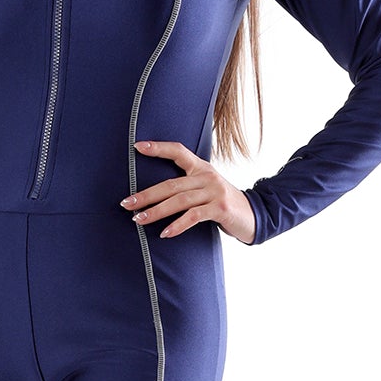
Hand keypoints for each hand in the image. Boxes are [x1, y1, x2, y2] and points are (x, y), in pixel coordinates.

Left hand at [120, 139, 255, 243]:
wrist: (254, 216)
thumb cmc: (222, 204)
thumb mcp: (206, 189)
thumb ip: (186, 187)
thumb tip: (153, 195)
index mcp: (201, 168)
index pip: (178, 151)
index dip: (158, 148)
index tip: (137, 147)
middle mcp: (207, 176)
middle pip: (170, 184)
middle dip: (146, 195)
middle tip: (126, 204)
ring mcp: (214, 191)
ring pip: (179, 200)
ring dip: (156, 211)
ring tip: (138, 220)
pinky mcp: (220, 208)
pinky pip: (193, 216)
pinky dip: (177, 225)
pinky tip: (165, 233)